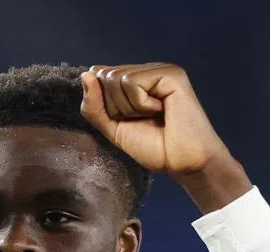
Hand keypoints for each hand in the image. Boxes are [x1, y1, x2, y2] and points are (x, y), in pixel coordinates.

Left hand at [80, 63, 249, 210]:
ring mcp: (158, 70)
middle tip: (143, 120)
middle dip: (116, 107)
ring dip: (129, 107)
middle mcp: (146, 71)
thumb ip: (94, 106)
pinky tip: (161, 110)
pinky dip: (140, 104)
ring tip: (153, 116)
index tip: (127, 121)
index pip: (98, 78)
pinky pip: (132, 82)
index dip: (104, 105)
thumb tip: (86, 75)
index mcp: (134, 81)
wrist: (183, 162)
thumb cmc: (155, 148)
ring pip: (116, 78)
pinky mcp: (169, 74)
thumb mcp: (113, 129)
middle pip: (105, 78)